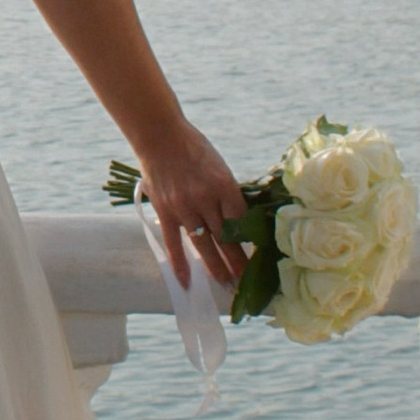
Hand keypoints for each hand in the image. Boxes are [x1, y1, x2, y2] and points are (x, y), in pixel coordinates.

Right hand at [131, 116, 248, 292]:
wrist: (160, 135)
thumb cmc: (194, 148)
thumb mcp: (219, 167)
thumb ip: (226, 193)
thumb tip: (238, 220)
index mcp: (224, 185)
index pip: (242, 222)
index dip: (251, 243)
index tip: (258, 259)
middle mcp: (206, 198)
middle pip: (226, 238)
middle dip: (238, 262)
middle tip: (246, 283)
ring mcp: (184, 207)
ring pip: (204, 244)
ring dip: (216, 267)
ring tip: (226, 285)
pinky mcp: (165, 210)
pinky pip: (174, 242)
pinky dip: (180, 263)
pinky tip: (187, 281)